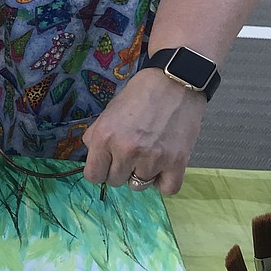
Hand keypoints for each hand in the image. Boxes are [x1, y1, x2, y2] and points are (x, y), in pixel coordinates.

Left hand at [82, 69, 206, 194]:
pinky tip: (163, 169)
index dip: (100, 170)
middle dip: (121, 170)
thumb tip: (94, 160)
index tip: (108, 163)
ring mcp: (152, 158)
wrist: (174, 81)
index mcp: (103, 138)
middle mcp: (125, 150)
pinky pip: (167, 188)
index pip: (93, 176)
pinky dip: (164, 182)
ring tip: (149, 156)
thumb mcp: (107, 113)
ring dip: (142, 174)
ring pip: (139, 186)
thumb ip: (96, 138)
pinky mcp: (177, 161)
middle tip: (132, 153)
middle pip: (115, 182)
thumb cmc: (139, 95)